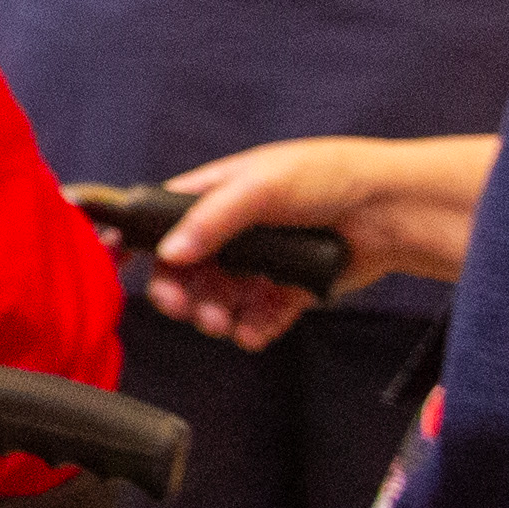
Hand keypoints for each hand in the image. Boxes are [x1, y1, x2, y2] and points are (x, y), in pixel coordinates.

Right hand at [142, 135, 494, 347]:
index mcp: (215, 195)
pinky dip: (251, 329)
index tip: (116, 263)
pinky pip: (254, 320)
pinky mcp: (285, 292)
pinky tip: (257, 327)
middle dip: (179, 293)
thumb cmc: (331, 177)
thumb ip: (212, 218)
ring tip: (226, 320)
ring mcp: (258, 264)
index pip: (158, 220)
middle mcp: (231, 232)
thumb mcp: (263, 185)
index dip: (134, 241)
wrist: (392, 211)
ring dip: (212, 316)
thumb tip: (171, 252)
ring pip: (215, 302)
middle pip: (183, 272)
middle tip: (185, 306)